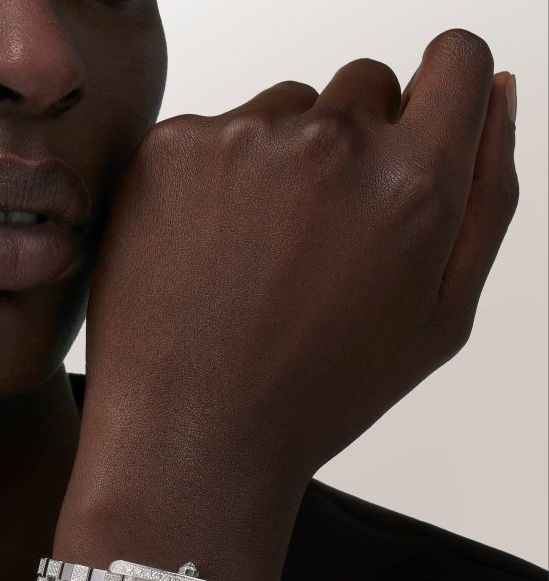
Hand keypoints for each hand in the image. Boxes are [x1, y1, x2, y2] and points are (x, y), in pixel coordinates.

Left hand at [69, 29, 517, 517]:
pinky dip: (214, 177)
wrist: (190, 434)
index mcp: (414, 182)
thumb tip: (494, 89)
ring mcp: (242, 141)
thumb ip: (488, 193)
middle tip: (315, 241)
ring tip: (255, 259)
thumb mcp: (439, 317)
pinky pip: (213, 133)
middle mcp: (331, 143)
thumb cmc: (315, 392)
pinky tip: (206, 252)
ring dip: (281, 161)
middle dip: (354, 145)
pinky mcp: (170, 150)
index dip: (439, 93)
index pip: (457, 62)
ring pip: (285, 109)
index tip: (411, 130)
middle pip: (364, 86)